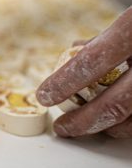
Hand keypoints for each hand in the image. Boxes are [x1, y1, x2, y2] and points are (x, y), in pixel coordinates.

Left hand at [37, 7, 131, 137]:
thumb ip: (105, 39)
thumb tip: (74, 52)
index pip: (93, 61)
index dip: (64, 82)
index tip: (44, 95)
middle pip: (116, 103)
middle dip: (83, 121)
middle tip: (62, 128)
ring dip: (107, 128)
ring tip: (85, 127)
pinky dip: (130, 126)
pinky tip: (115, 124)